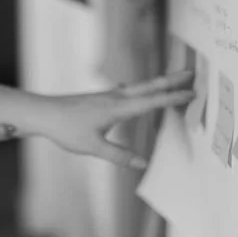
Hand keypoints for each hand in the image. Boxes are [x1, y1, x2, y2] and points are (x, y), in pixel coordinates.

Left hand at [40, 71, 194, 168]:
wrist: (45, 113)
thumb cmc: (67, 130)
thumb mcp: (94, 148)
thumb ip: (120, 156)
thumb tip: (143, 164)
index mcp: (118, 107)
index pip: (152, 101)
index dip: (173, 97)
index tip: (192, 92)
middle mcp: (117, 97)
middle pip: (150, 86)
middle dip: (172, 80)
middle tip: (192, 72)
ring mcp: (109, 95)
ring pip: (140, 86)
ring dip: (159, 83)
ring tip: (174, 80)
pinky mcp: (103, 98)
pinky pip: (130, 91)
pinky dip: (142, 90)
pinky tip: (138, 91)